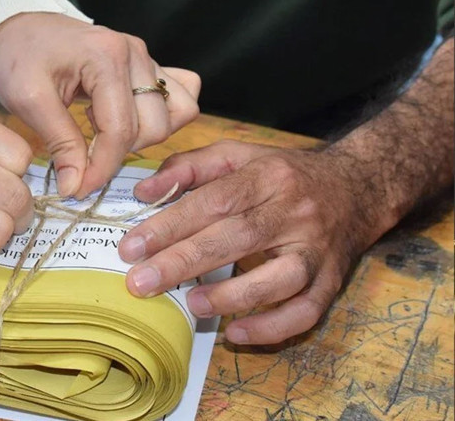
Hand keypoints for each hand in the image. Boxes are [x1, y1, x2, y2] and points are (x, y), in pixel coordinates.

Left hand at [0, 13, 199, 197]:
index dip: (102, 168)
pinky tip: (126, 121)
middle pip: (155, 126)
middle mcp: (136, 54)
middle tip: (84, 158)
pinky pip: (181, 95)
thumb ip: (59, 143)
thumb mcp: (28, 100)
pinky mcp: (150, 66)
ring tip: (105, 136)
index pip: (121, 130)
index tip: (78, 189)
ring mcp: (147, 58)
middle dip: (120, 153)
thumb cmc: (19, 57)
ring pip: (179, 112)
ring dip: (147, 137)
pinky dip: (163, 117)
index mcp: (108, 57)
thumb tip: (76, 186)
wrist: (20, 26)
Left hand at [118, 140, 386, 344]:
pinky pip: (307, 311)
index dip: (171, 224)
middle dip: (184, 262)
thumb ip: (187, 168)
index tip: (131, 247)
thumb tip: (143, 193)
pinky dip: (273, 328)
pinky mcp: (333, 280)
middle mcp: (296, 211)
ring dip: (233, 296)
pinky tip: (236, 334)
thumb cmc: (283, 174)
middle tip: (141, 282)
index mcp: (268, 176)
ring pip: (281, 279)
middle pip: (238, 237)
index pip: (215, 200)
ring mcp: (317, 249)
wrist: (359, 187)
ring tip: (191, 304)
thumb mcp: (237, 155)